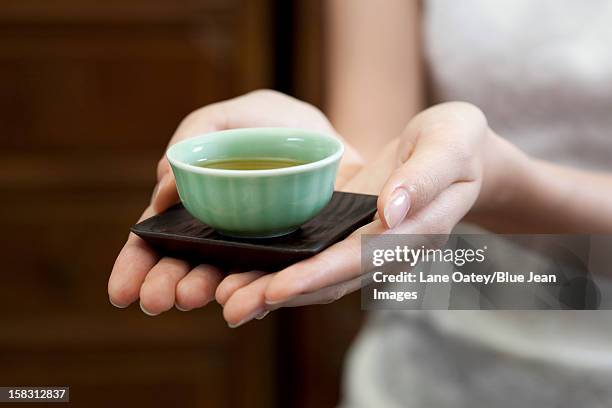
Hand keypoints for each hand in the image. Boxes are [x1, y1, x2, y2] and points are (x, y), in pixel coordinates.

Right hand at [108, 90, 363, 313]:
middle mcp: (224, 236)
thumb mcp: (228, 117)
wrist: (333, 137)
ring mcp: (259, 251)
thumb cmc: (274, 126)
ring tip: (188, 296)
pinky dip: (256, 292)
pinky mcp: (295, 259)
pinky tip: (239, 301)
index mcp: (198, 206)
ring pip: (227, 280)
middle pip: (188, 267)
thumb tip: (163, 186)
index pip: (160, 240)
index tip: (119, 292)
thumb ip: (193, 137)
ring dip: (205, 291)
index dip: (138, 266)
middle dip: (167, 287)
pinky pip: (275, 280)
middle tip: (156, 300)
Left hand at [216, 102, 529, 325]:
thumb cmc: (457, 144)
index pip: (358, 260)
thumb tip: (390, 210)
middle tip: (231, 308)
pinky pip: (311, 253)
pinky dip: (280, 264)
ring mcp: (363, 243)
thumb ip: (424, 178)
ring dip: (273, 286)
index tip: (276, 288)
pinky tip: (246, 267)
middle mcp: (384, 248)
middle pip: (329, 279)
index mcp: (412, 233)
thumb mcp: (450, 146)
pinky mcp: (347, 230)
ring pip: (315, 273)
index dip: (317, 276)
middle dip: (281, 293)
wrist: (456, 152)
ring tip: (227, 297)